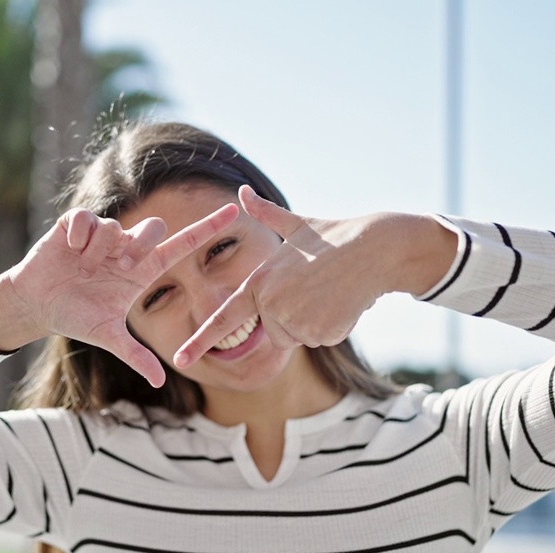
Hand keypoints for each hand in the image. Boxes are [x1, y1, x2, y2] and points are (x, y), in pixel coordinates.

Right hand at [5, 203, 239, 386]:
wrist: (37, 305)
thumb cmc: (75, 316)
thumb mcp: (109, 337)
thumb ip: (136, 355)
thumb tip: (160, 382)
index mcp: (143, 270)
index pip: (183, 245)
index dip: (208, 228)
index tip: (234, 212)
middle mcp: (126, 248)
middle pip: (154, 227)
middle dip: (139, 246)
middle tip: (121, 268)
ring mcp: (102, 236)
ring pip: (117, 227)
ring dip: (101, 251)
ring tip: (84, 268)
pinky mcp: (75, 226)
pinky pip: (86, 219)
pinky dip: (79, 235)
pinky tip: (70, 251)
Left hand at [174, 186, 391, 368]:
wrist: (375, 249)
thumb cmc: (335, 237)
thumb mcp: (297, 226)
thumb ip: (266, 215)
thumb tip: (244, 192)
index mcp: (260, 281)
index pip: (225, 318)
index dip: (200, 341)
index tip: (180, 359)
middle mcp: (272, 303)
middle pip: (274, 332)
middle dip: (293, 319)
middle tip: (314, 290)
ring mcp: (295, 319)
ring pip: (298, 338)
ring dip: (314, 323)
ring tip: (328, 293)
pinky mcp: (319, 332)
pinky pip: (320, 340)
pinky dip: (332, 327)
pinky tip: (341, 303)